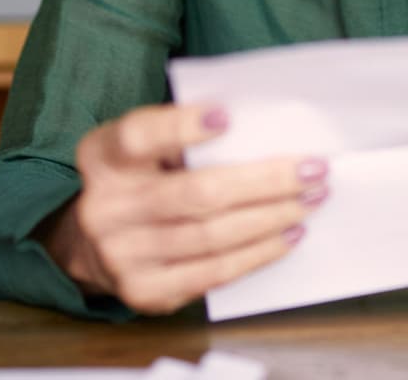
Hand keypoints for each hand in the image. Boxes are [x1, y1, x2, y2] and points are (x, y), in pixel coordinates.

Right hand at [39, 103, 326, 314]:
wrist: (95, 245)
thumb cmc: (140, 181)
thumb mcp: (145, 150)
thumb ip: (183, 138)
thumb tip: (261, 133)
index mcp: (102, 156)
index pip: (139, 136)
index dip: (181, 127)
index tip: (228, 116)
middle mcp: (104, 207)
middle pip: (195, 192)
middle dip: (264, 181)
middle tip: (313, 170)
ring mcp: (122, 255)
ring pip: (212, 236)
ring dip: (272, 218)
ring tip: (310, 201)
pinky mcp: (145, 291)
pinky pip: (213, 273)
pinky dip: (257, 253)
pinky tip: (287, 236)